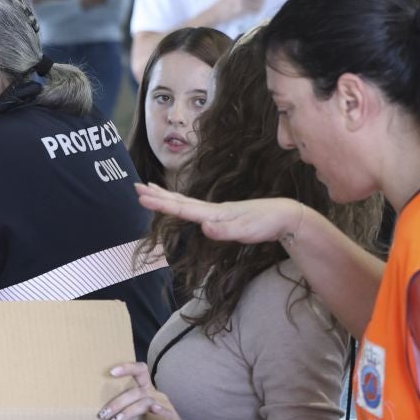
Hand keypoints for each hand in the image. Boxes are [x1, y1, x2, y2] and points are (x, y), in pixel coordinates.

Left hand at [99, 362, 179, 419]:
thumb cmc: (151, 415)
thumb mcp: (137, 405)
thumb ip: (123, 403)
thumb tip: (101, 408)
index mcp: (145, 387)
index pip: (140, 370)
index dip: (127, 368)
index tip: (111, 372)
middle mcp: (154, 392)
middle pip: (136, 392)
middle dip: (118, 403)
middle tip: (103, 413)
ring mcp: (162, 403)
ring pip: (145, 403)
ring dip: (129, 412)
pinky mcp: (170, 415)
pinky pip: (165, 411)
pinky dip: (160, 410)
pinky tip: (154, 410)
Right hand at [135, 183, 307, 247]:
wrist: (283, 216)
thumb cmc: (265, 224)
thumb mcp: (246, 231)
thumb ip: (224, 231)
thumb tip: (204, 227)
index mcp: (214, 213)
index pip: (183, 209)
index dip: (162, 204)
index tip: (142, 197)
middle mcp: (212, 210)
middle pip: (179, 201)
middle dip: (157, 196)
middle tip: (136, 188)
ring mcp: (217, 211)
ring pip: (186, 202)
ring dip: (167, 197)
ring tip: (150, 189)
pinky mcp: (222, 215)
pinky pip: (195, 209)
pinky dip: (182, 204)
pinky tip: (180, 205)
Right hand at [217, 0, 269, 20]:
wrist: (217, 12)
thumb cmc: (226, 3)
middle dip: (262, 0)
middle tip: (263, 3)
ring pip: (258, 3)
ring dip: (260, 6)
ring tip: (257, 9)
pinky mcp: (242, 8)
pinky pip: (254, 10)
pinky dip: (256, 12)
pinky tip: (254, 13)